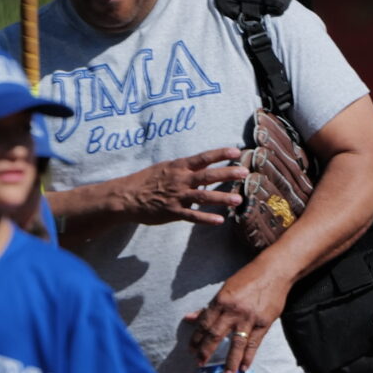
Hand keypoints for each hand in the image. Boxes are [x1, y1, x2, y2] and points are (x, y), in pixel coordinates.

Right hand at [112, 149, 243, 227]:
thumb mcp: (166, 167)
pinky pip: (192, 216)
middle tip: (245, 172)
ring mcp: (177, 196)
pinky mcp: (173, 212)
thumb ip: (185, 167)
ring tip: (239, 199)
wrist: (126, 196)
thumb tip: (203, 165)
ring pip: (203, 197)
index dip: (220, 154)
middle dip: (227, 173)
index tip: (236, 152)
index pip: (203, 158)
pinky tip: (220, 221)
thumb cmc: (147, 180)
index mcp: (179, 166)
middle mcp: (180, 179)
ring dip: (222, 198)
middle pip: (207, 176)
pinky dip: (206, 218)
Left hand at [187, 257, 291, 372]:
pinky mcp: (263, 323)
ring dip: (229, 361)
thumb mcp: (225, 288)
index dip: (196, 338)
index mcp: (221, 300)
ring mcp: (249, 318)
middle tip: (200, 364)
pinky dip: (249, 357)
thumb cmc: (248, 278)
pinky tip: (244, 368)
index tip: (191, 350)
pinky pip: (254, 344)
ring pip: (236, 344)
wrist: (274, 272)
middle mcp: (233, 311)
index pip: (205, 323)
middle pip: (216, 335)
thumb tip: (189, 318)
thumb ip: (209, 307)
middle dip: (206, 351)